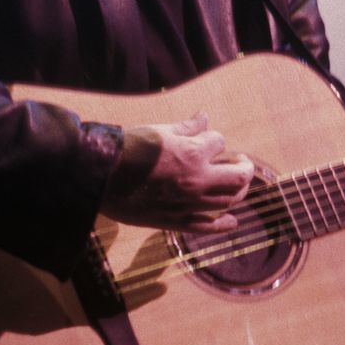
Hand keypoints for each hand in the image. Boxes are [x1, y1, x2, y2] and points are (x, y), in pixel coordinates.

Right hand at [100, 111, 254, 232]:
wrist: (101, 176)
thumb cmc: (129, 149)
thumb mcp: (159, 130)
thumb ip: (186, 127)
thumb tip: (204, 117)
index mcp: (193, 153)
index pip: (218, 142)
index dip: (213, 138)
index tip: (206, 138)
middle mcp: (197, 180)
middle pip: (238, 177)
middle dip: (243, 167)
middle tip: (240, 162)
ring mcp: (189, 203)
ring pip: (228, 201)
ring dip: (238, 191)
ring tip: (237, 184)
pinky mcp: (177, 220)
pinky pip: (207, 227)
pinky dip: (223, 225)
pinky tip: (233, 222)